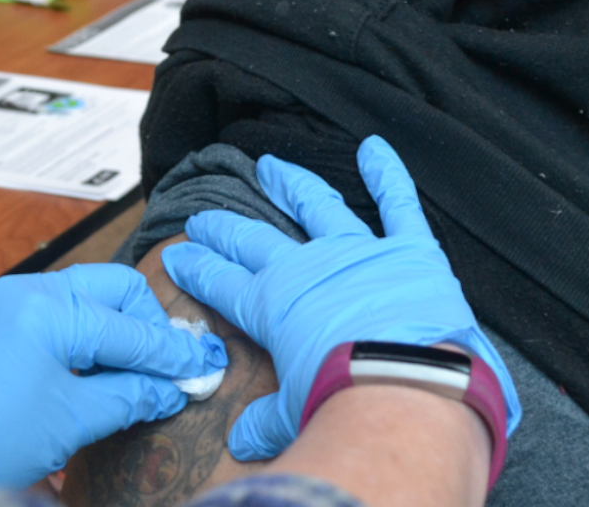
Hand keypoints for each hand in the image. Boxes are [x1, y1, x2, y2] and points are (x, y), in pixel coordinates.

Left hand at [0, 263, 226, 501]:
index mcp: (51, 311)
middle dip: (148, 324)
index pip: (130, 329)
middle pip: (118, 287)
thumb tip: (173, 387)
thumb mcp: (72, 423)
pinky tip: (101, 364)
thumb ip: (131, 396)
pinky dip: (91, 329)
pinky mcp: (6, 311)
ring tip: (138, 367)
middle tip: (166, 364)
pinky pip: (66, 305)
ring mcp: (17, 296)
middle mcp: (34, 289)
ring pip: (94, 292)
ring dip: (120, 326)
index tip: (202, 367)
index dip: (170, 353)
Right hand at [162, 135, 519, 461]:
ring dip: (293, 184)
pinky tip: (375, 147)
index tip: (180, 253)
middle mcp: (308, 269)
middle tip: (203, 216)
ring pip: (318, 206)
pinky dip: (388, 174)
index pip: (224, 282)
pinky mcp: (408, 249)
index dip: (199, 267)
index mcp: (274, 306)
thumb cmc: (344, 403)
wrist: (404, 389)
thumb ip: (267, 420)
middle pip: (255, 240)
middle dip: (225, 229)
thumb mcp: (292, 416)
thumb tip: (243, 441)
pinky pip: (398, 203)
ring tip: (272, 166)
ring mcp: (357, 252)